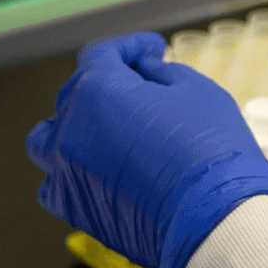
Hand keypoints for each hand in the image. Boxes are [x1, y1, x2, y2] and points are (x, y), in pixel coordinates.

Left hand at [27, 33, 267, 267]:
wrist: (216, 221)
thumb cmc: (214, 152)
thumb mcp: (198, 92)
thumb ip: (163, 73)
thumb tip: (144, 72)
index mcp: (98, 91)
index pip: (103, 54)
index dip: (131, 47)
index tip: (153, 49)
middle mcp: (70, 128)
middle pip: (79, 93)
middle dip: (110, 84)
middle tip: (145, 88)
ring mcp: (66, 170)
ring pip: (51, 138)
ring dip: (76, 127)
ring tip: (108, 130)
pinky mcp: (75, 209)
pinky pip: (57, 182)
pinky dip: (73, 170)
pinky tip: (101, 169)